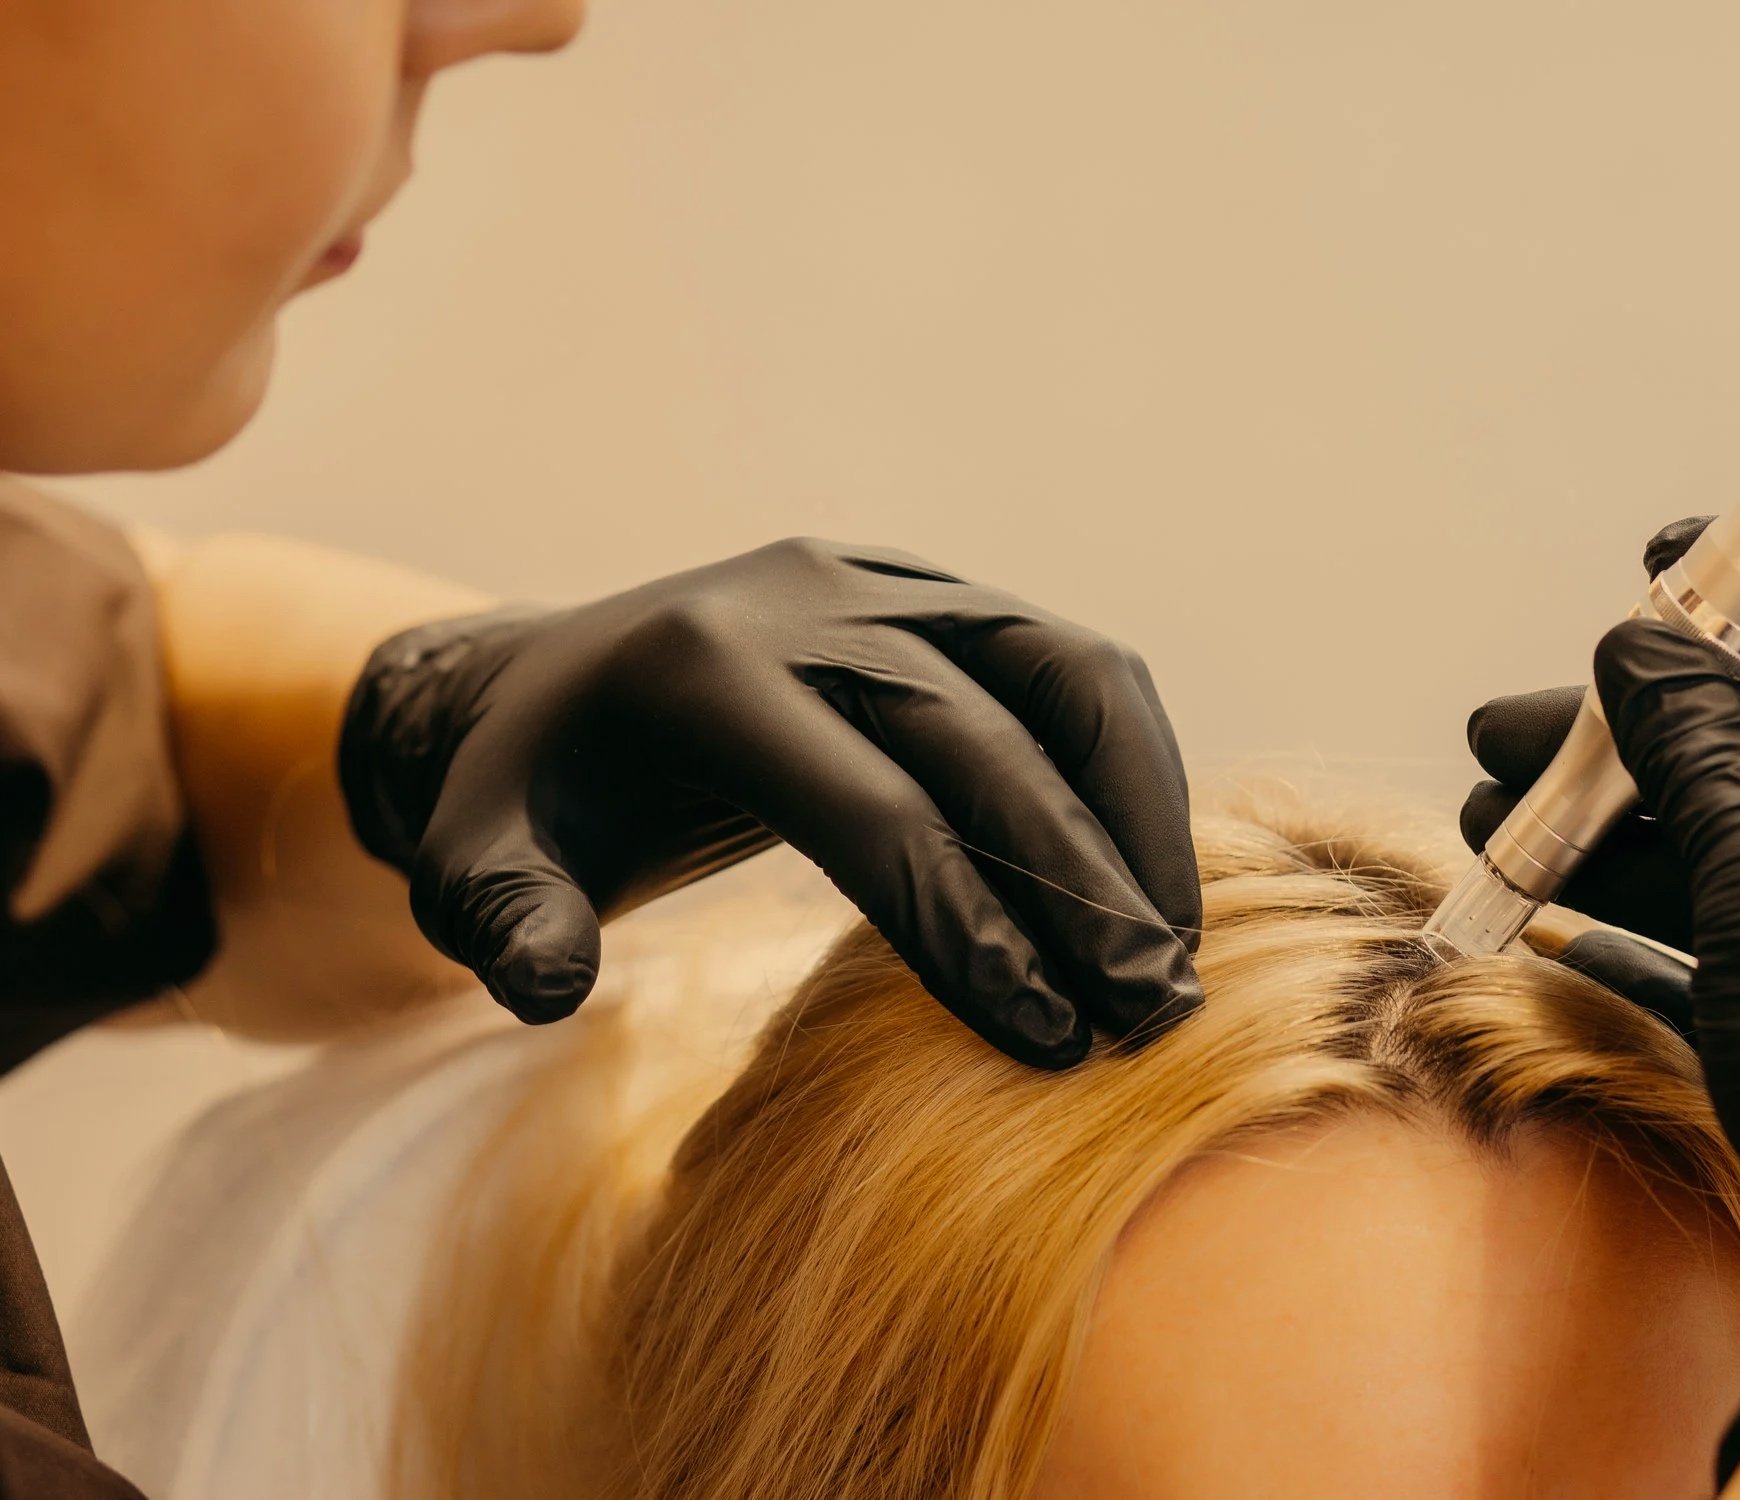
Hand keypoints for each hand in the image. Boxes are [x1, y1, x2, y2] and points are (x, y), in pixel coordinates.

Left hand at [338, 538, 1202, 1067]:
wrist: (554, 685)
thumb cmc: (528, 807)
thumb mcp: (475, 869)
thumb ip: (504, 925)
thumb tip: (547, 986)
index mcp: (703, 667)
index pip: (871, 803)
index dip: (965, 923)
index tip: (1042, 1036)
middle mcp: (814, 600)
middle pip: (989, 741)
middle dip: (1077, 887)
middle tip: (1143, 1016)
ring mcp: (894, 582)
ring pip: (1069, 676)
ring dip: (1137, 817)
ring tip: (1173, 954)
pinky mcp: (949, 595)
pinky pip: (1078, 669)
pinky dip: (1132, 770)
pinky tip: (1153, 883)